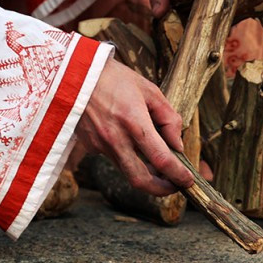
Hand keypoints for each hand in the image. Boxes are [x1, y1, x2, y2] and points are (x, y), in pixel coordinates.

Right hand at [74, 59, 195, 194]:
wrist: (74, 73)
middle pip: (141, 180)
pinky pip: (114, 158)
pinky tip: (129, 140)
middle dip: (161, 189)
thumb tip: (177, 144)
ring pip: (127, 171)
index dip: (178, 175)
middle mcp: (115, 139)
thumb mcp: (149, 90)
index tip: (188, 180)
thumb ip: (168, 118)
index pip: (161, 160)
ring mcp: (100, 145)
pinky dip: (128, 156)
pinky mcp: (90, 146)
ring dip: (146, 174)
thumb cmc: (114, 78)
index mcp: (134, 122)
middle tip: (174, 186)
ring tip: (158, 165)